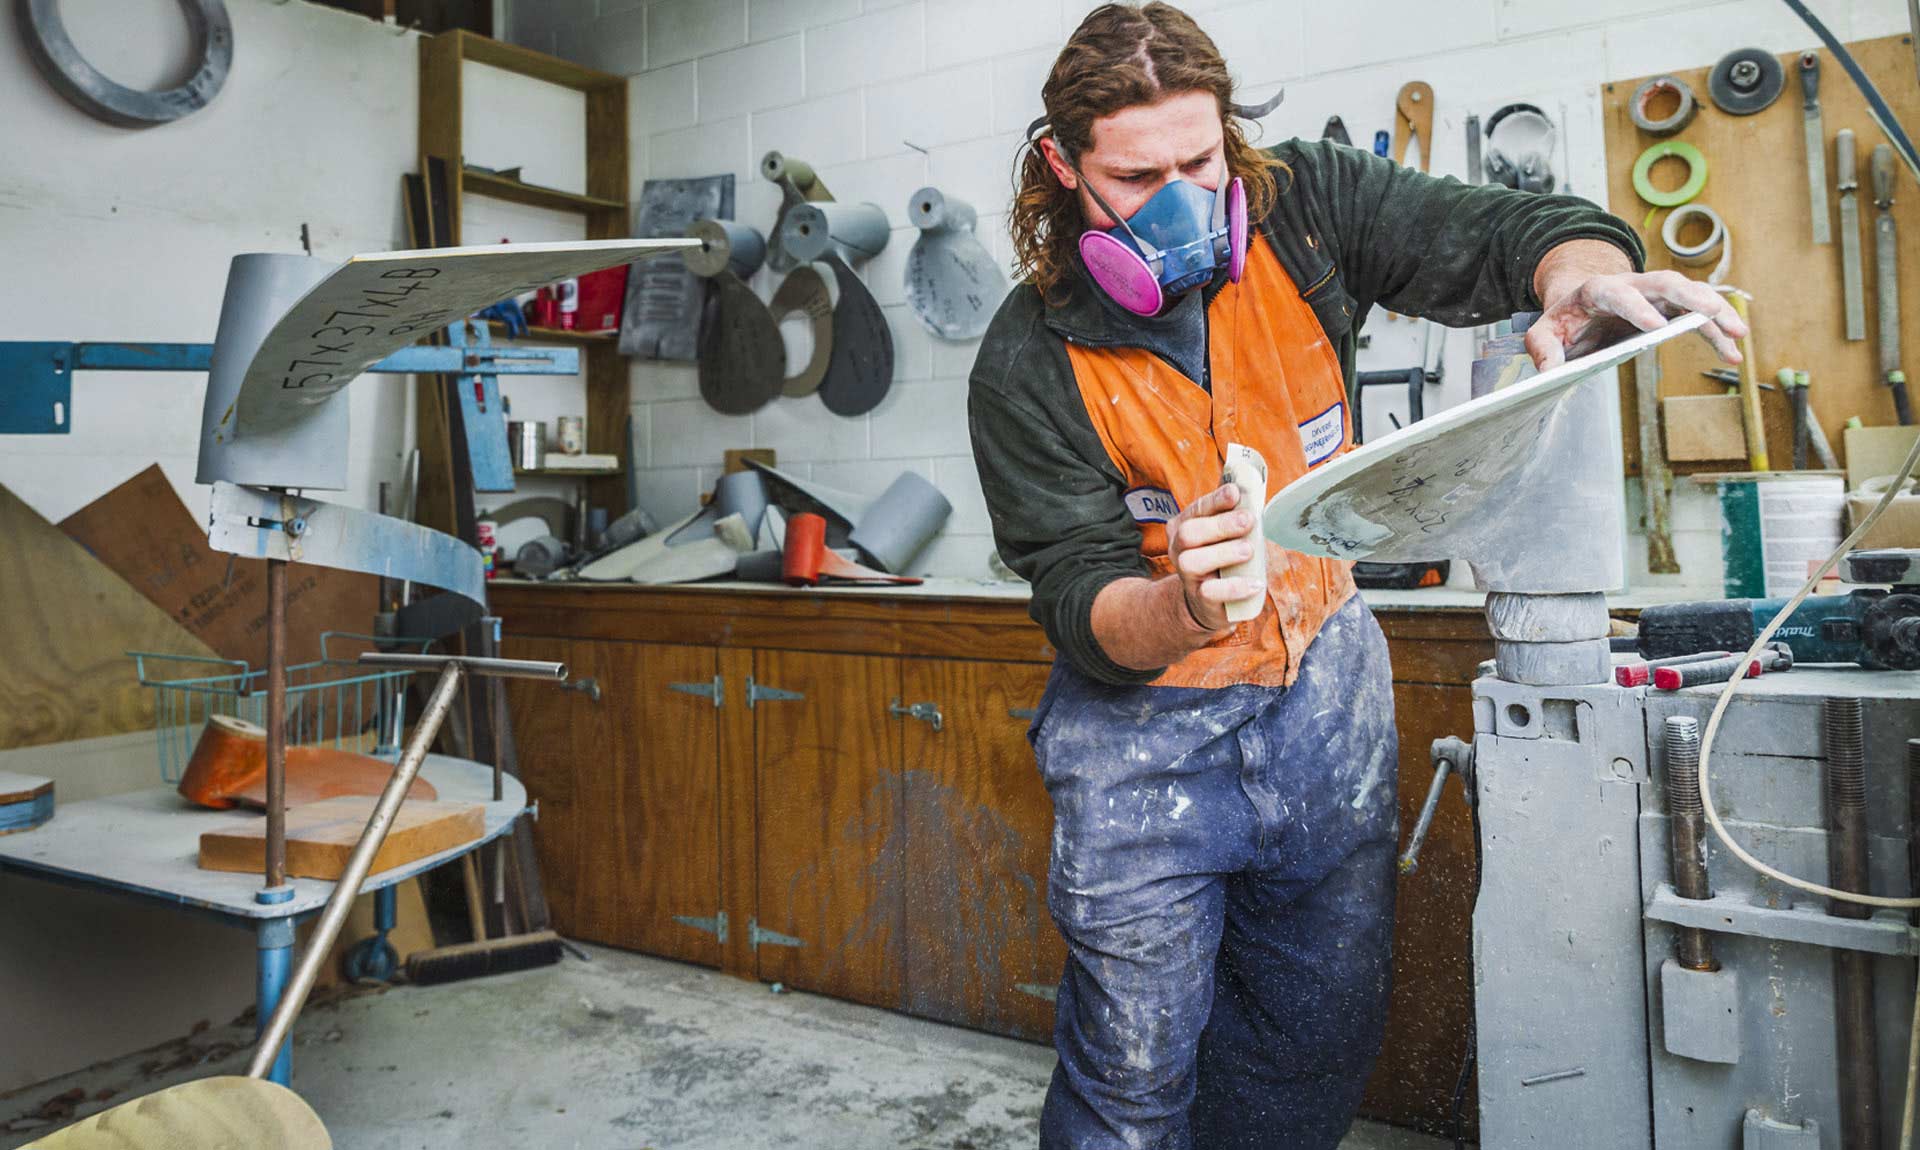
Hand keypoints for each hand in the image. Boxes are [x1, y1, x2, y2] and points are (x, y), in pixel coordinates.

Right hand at [1166, 483, 1259, 632]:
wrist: (1209, 601)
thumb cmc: (1223, 559)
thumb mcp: (1226, 535)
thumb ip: (1235, 516)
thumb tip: (1254, 494)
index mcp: (1184, 527)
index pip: (1196, 510)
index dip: (1215, 500)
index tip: (1235, 492)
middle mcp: (1179, 550)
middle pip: (1188, 533)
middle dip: (1219, 525)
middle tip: (1248, 520)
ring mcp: (1187, 576)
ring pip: (1192, 561)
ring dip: (1223, 553)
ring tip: (1248, 550)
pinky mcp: (1200, 600)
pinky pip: (1210, 593)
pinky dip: (1234, 587)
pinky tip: (1255, 583)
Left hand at [1527, 268, 1747, 369]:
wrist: (1579, 307)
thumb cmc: (1563, 321)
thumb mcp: (1542, 334)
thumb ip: (1542, 349)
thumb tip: (1550, 372)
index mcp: (1598, 290)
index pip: (1618, 294)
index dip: (1636, 308)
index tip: (1655, 327)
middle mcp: (1632, 285)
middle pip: (1666, 283)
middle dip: (1692, 298)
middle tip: (1714, 315)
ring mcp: (1653, 295)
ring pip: (1690, 295)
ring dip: (1716, 313)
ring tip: (1738, 335)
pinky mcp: (1668, 309)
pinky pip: (1696, 317)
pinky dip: (1715, 333)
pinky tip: (1731, 353)